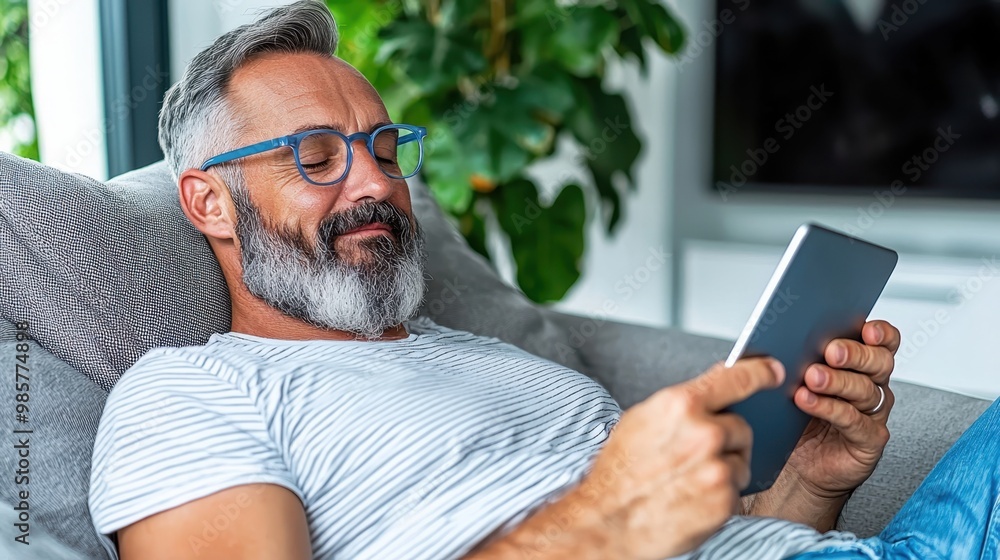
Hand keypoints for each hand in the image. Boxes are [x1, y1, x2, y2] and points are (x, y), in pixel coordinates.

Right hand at [579, 358, 783, 559]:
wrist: (606, 521)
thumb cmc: (618, 471)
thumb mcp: (642, 420)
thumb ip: (682, 403)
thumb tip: (717, 386)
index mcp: (680, 404)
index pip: (737, 377)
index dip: (761, 371)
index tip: (773, 371)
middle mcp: (704, 432)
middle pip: (741, 426)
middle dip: (725, 439)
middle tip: (695, 455)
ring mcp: (716, 468)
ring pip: (741, 460)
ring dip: (724, 468)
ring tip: (689, 479)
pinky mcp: (724, 501)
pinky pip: (736, 491)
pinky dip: (720, 496)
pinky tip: (693, 498)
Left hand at [757, 320, 899, 526]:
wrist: (796, 464)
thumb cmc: (794, 418)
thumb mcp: (787, 381)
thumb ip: (785, 357)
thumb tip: (765, 339)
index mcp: (859, 364)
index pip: (882, 342)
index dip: (880, 333)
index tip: (866, 330)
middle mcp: (871, 385)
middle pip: (879, 362)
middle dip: (855, 354)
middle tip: (831, 352)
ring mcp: (872, 413)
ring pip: (865, 390)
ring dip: (837, 381)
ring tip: (811, 377)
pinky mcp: (868, 439)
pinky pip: (855, 421)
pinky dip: (830, 408)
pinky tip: (807, 401)